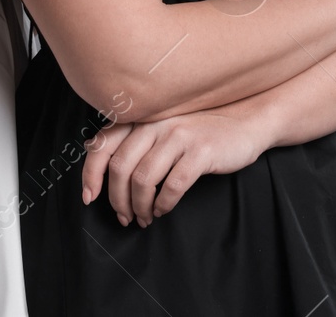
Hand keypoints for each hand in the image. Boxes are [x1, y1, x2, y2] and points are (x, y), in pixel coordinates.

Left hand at [79, 108, 269, 226]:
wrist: (246, 121)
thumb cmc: (199, 129)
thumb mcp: (162, 126)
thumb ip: (133, 137)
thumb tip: (94, 154)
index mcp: (142, 118)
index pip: (103, 144)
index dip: (91, 174)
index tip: (89, 198)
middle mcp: (156, 123)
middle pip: (120, 167)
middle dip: (117, 199)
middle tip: (124, 216)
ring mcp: (178, 135)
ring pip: (143, 179)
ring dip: (140, 206)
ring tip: (144, 217)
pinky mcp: (201, 151)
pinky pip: (173, 185)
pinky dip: (164, 203)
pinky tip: (163, 209)